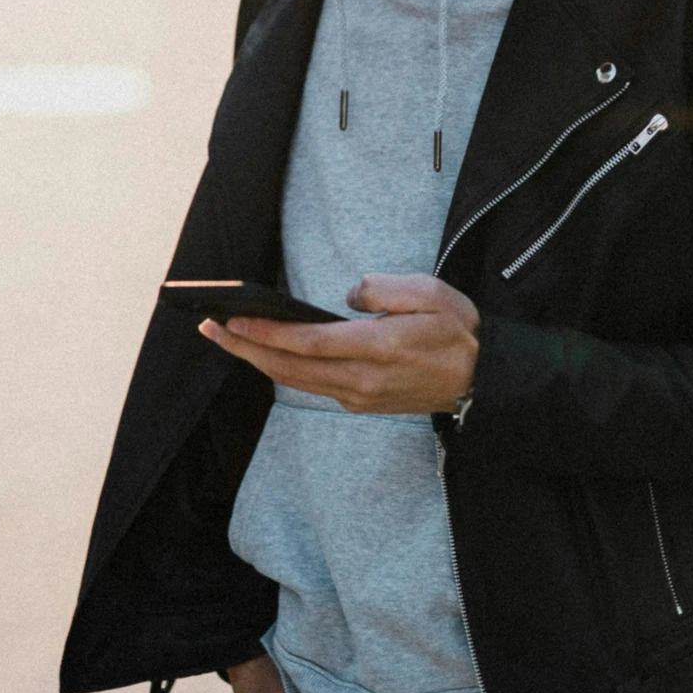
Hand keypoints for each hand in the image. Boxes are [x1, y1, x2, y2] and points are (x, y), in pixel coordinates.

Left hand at [201, 273, 479, 416]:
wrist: (483, 381)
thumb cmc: (458, 332)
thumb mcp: (431, 292)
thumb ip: (385, 289)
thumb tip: (351, 296)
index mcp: (376, 349)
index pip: (307, 343)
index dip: (265, 333)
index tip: (232, 321)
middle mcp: (361, 380)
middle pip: (288, 367)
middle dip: (244, 348)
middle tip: (209, 329)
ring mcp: (359, 396)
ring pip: (295, 380)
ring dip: (258, 360)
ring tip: (228, 338)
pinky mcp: (362, 403)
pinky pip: (311, 386)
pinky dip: (283, 369)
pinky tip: (268, 353)